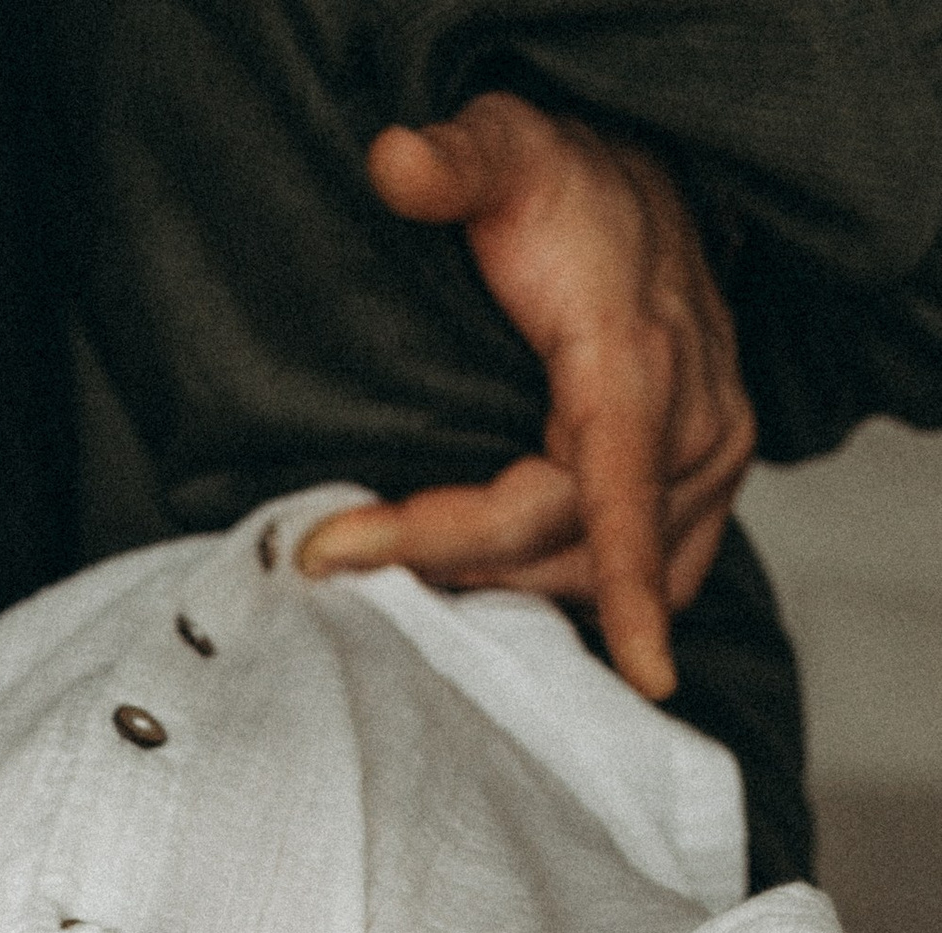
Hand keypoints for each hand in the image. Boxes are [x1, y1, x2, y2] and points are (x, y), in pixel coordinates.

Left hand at [296, 91, 755, 701]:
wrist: (640, 197)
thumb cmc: (567, 190)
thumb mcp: (506, 149)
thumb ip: (453, 162)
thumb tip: (394, 160)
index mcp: (640, 365)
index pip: (610, 497)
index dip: (588, 581)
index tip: (634, 670)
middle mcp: (692, 429)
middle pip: (560, 550)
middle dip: (448, 561)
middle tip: (337, 548)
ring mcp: (706, 469)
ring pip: (590, 579)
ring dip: (497, 586)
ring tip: (400, 560)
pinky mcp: (703, 498)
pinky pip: (638, 583)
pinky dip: (562, 596)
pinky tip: (481, 587)